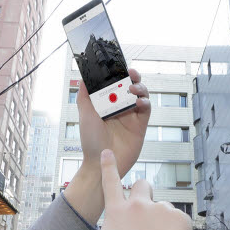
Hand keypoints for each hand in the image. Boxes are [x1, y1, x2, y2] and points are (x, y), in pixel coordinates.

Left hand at [63, 69, 150, 224]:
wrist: (101, 164)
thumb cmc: (91, 142)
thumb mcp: (85, 115)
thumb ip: (84, 96)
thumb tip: (83, 78)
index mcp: (107, 103)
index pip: (115, 84)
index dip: (119, 74)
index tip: (120, 66)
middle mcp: (120, 108)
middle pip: (131, 86)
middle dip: (133, 77)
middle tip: (131, 73)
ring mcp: (131, 116)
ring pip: (141, 95)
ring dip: (140, 88)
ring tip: (133, 89)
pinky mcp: (140, 125)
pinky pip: (146, 109)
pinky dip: (144, 102)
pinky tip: (138, 103)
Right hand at [96, 149, 191, 229]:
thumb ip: (115, 229)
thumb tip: (123, 225)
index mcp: (116, 214)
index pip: (110, 183)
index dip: (109, 166)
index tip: (108, 152)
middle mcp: (137, 206)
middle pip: (142, 185)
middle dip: (144, 194)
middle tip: (148, 214)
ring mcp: (160, 210)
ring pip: (164, 209)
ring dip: (163, 222)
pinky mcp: (181, 218)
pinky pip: (180, 221)